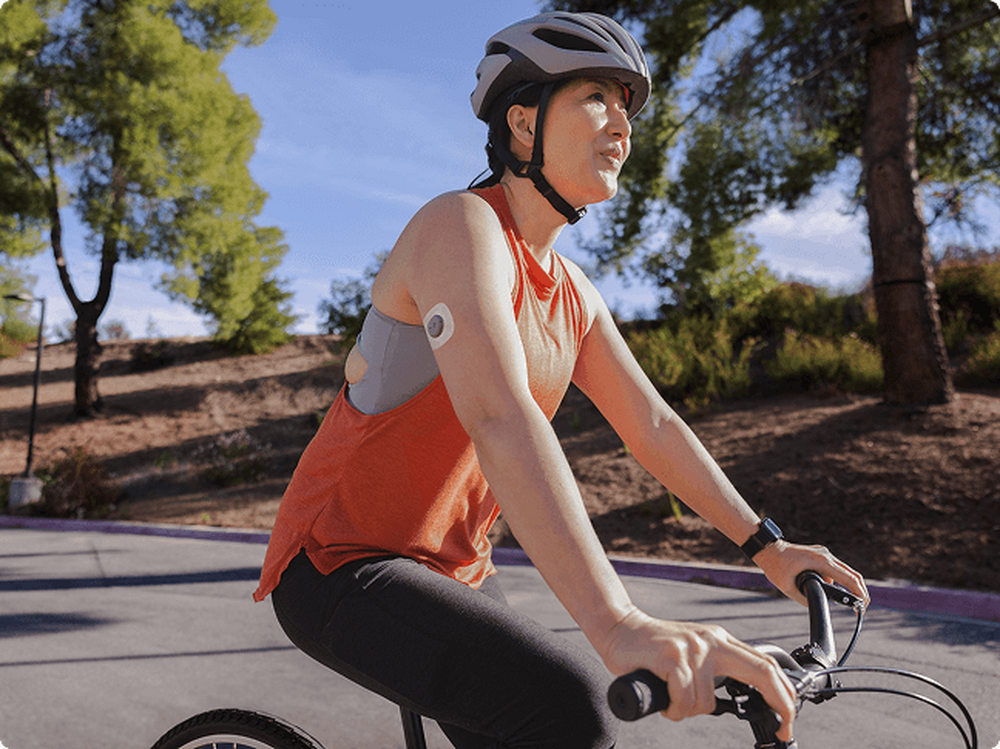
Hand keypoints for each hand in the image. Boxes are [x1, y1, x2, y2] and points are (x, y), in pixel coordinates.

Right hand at [600, 609, 797, 742]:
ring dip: (688, 712)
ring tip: (672, 700)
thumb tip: (737, 698)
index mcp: (720, 640)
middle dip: (781, 704)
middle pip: (762, 671)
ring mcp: (693, 648)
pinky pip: (684, 700)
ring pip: (707, 702)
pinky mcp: (673, 656)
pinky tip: (664, 700)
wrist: (619, 629)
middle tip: (783, 730)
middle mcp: (712, 640)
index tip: (788, 718)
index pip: (764, 664)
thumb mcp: (693, 654)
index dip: (784, 692)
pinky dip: (674, 710)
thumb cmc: (653, 650)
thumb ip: (714, 670)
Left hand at [754, 540, 868, 608]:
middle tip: (862, 606)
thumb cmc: (776, 566)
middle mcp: (825, 555)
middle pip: (852, 573)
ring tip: (848, 601)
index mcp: (821, 561)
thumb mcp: (789, 588)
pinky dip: (837, 580)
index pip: (848, 578)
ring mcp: (823, 554)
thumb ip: (806, 598)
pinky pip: (834, 569)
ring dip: (848, 585)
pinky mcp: (819, 555)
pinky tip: (831, 590)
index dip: (859, 592)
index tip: (863, 605)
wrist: (768, 549)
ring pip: (843, 571)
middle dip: (860, 590)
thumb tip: (817, 604)